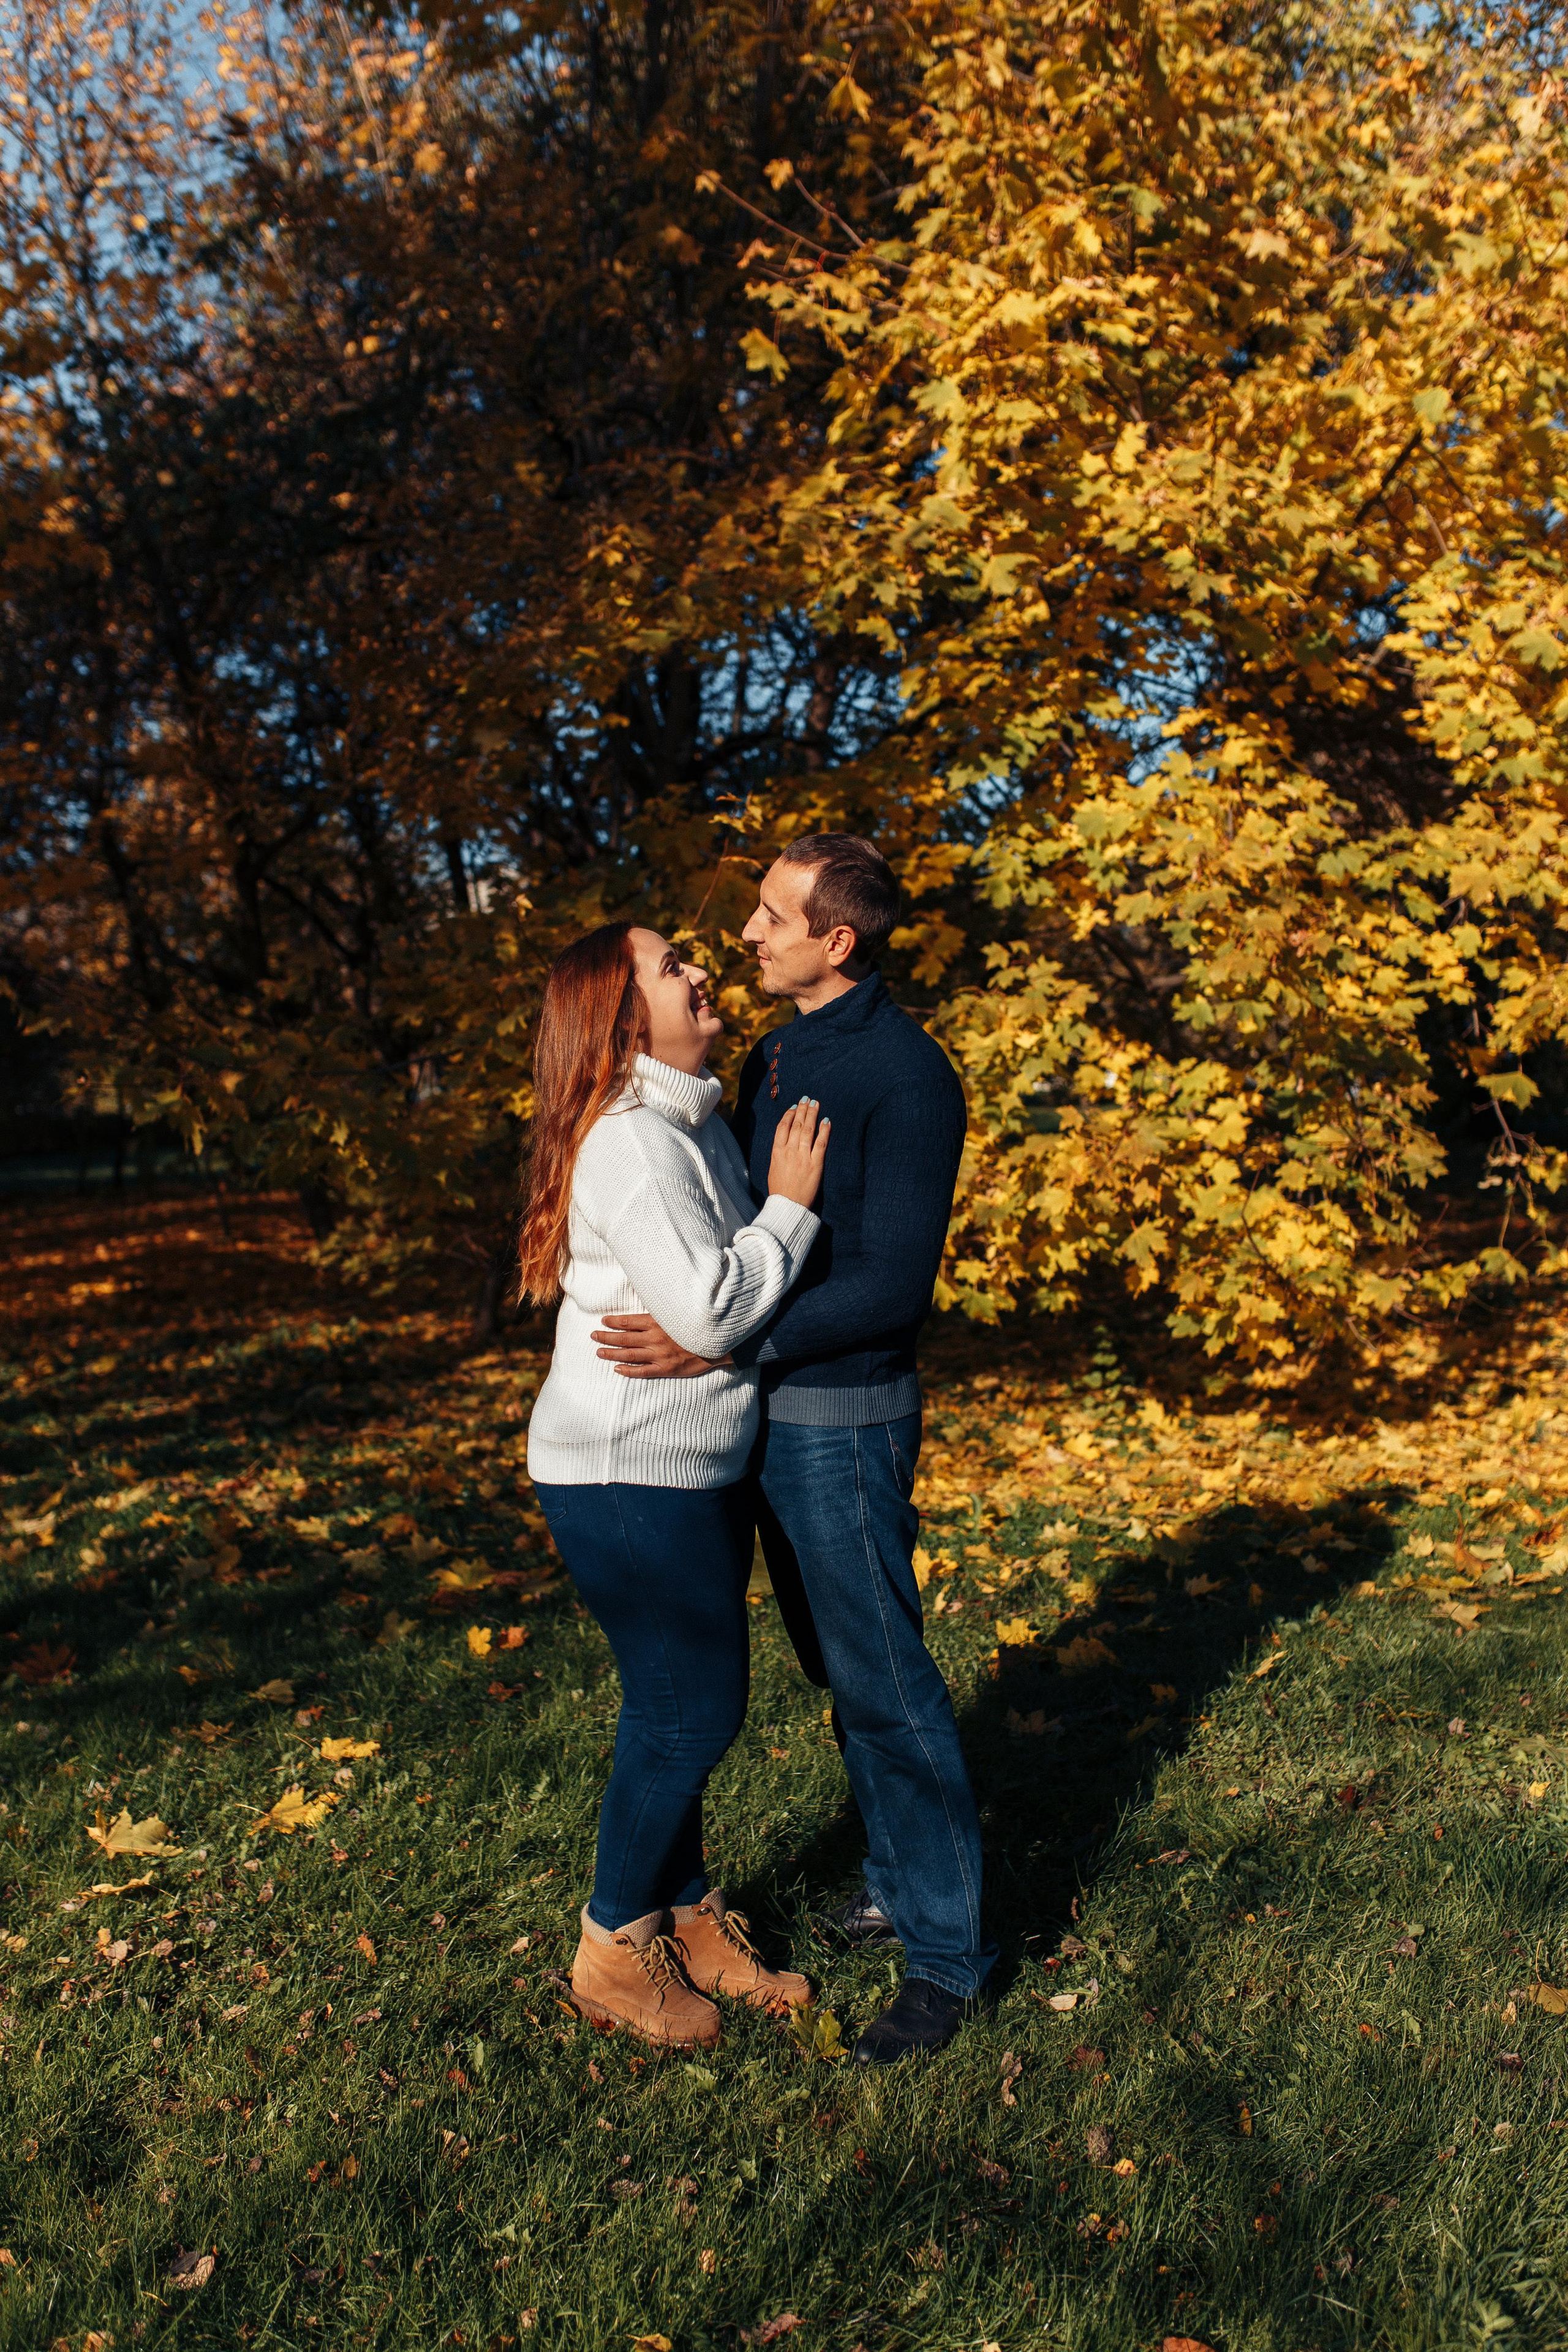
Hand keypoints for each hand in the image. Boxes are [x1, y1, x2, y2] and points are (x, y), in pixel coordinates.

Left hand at [591, 1313, 730, 1378]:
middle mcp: (655, 1339)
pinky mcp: (665, 1369)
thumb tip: (645, 1303)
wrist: (717, 1343)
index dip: (613, 1321)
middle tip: (593, 1336)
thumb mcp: (677, 1313)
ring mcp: (659, 1355)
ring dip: (611, 1354)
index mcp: (657, 1323)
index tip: (603, 1320)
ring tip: (599, 1352)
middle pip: (623, 1338)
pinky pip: (642, 1372)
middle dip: (606, 1337)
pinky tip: (617, 1369)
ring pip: (628, 1355)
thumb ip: (660, 1311)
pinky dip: (628, 1371)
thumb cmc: (696, 1326)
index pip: (628, 1321)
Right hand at [768, 1095, 829, 1206]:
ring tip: (816, 1104)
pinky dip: (824, 1131)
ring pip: (808, 1130)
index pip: (782, 1127)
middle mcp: (789, 1151)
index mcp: (777, 1152)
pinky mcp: (815, 1164)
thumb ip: (779, 1154)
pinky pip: (821, 1143)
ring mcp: (802, 1157)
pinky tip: (826, 1121)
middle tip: (807, 1099)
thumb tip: (785, 1142)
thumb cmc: (780, 1190)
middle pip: (796, 1125)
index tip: (794, 1106)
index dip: (789, 1115)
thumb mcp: (773, 1168)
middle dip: (802, 1110)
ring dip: (812, 1115)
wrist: (788, 1206)